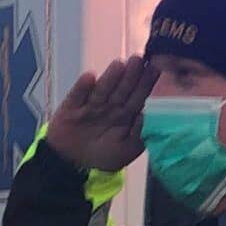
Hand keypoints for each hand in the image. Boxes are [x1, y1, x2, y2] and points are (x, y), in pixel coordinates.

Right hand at [45, 56, 158, 171]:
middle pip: (121, 90)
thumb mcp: (126, 150)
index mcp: (124, 116)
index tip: (155, 70)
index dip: (145, 85)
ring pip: (102, 90)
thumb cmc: (102, 157)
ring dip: (110, 77)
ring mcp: (90, 106)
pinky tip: (89, 76)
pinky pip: (77, 96)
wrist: (71, 166)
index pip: (137, 98)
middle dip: (130, 76)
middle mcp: (109, 107)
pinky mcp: (70, 107)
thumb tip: (147, 115)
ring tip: (120, 64)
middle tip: (139, 60)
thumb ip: (139, 134)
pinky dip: (82, 87)